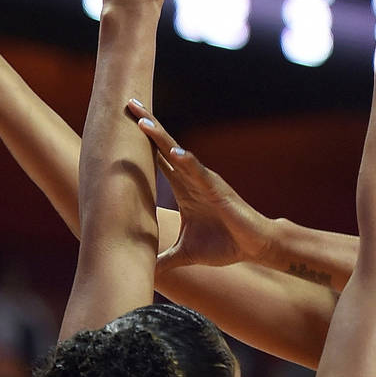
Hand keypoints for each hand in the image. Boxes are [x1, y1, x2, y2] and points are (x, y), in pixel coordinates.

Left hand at [126, 99, 273, 272]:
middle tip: (129, 104)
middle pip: (165, 147)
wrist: (254, 247)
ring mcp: (205, 182)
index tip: (120, 125)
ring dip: (162, 138)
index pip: (157, 160)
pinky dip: (189, 162)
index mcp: (183, 189)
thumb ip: (164, 260)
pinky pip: (201, 173)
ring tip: (144, 122)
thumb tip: (143, 272)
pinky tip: (176, 152)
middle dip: (148, 126)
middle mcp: (191, 180)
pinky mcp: (219, 191)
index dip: (140, 143)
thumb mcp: (185, 255)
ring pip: (180, 154)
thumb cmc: (223, 246)